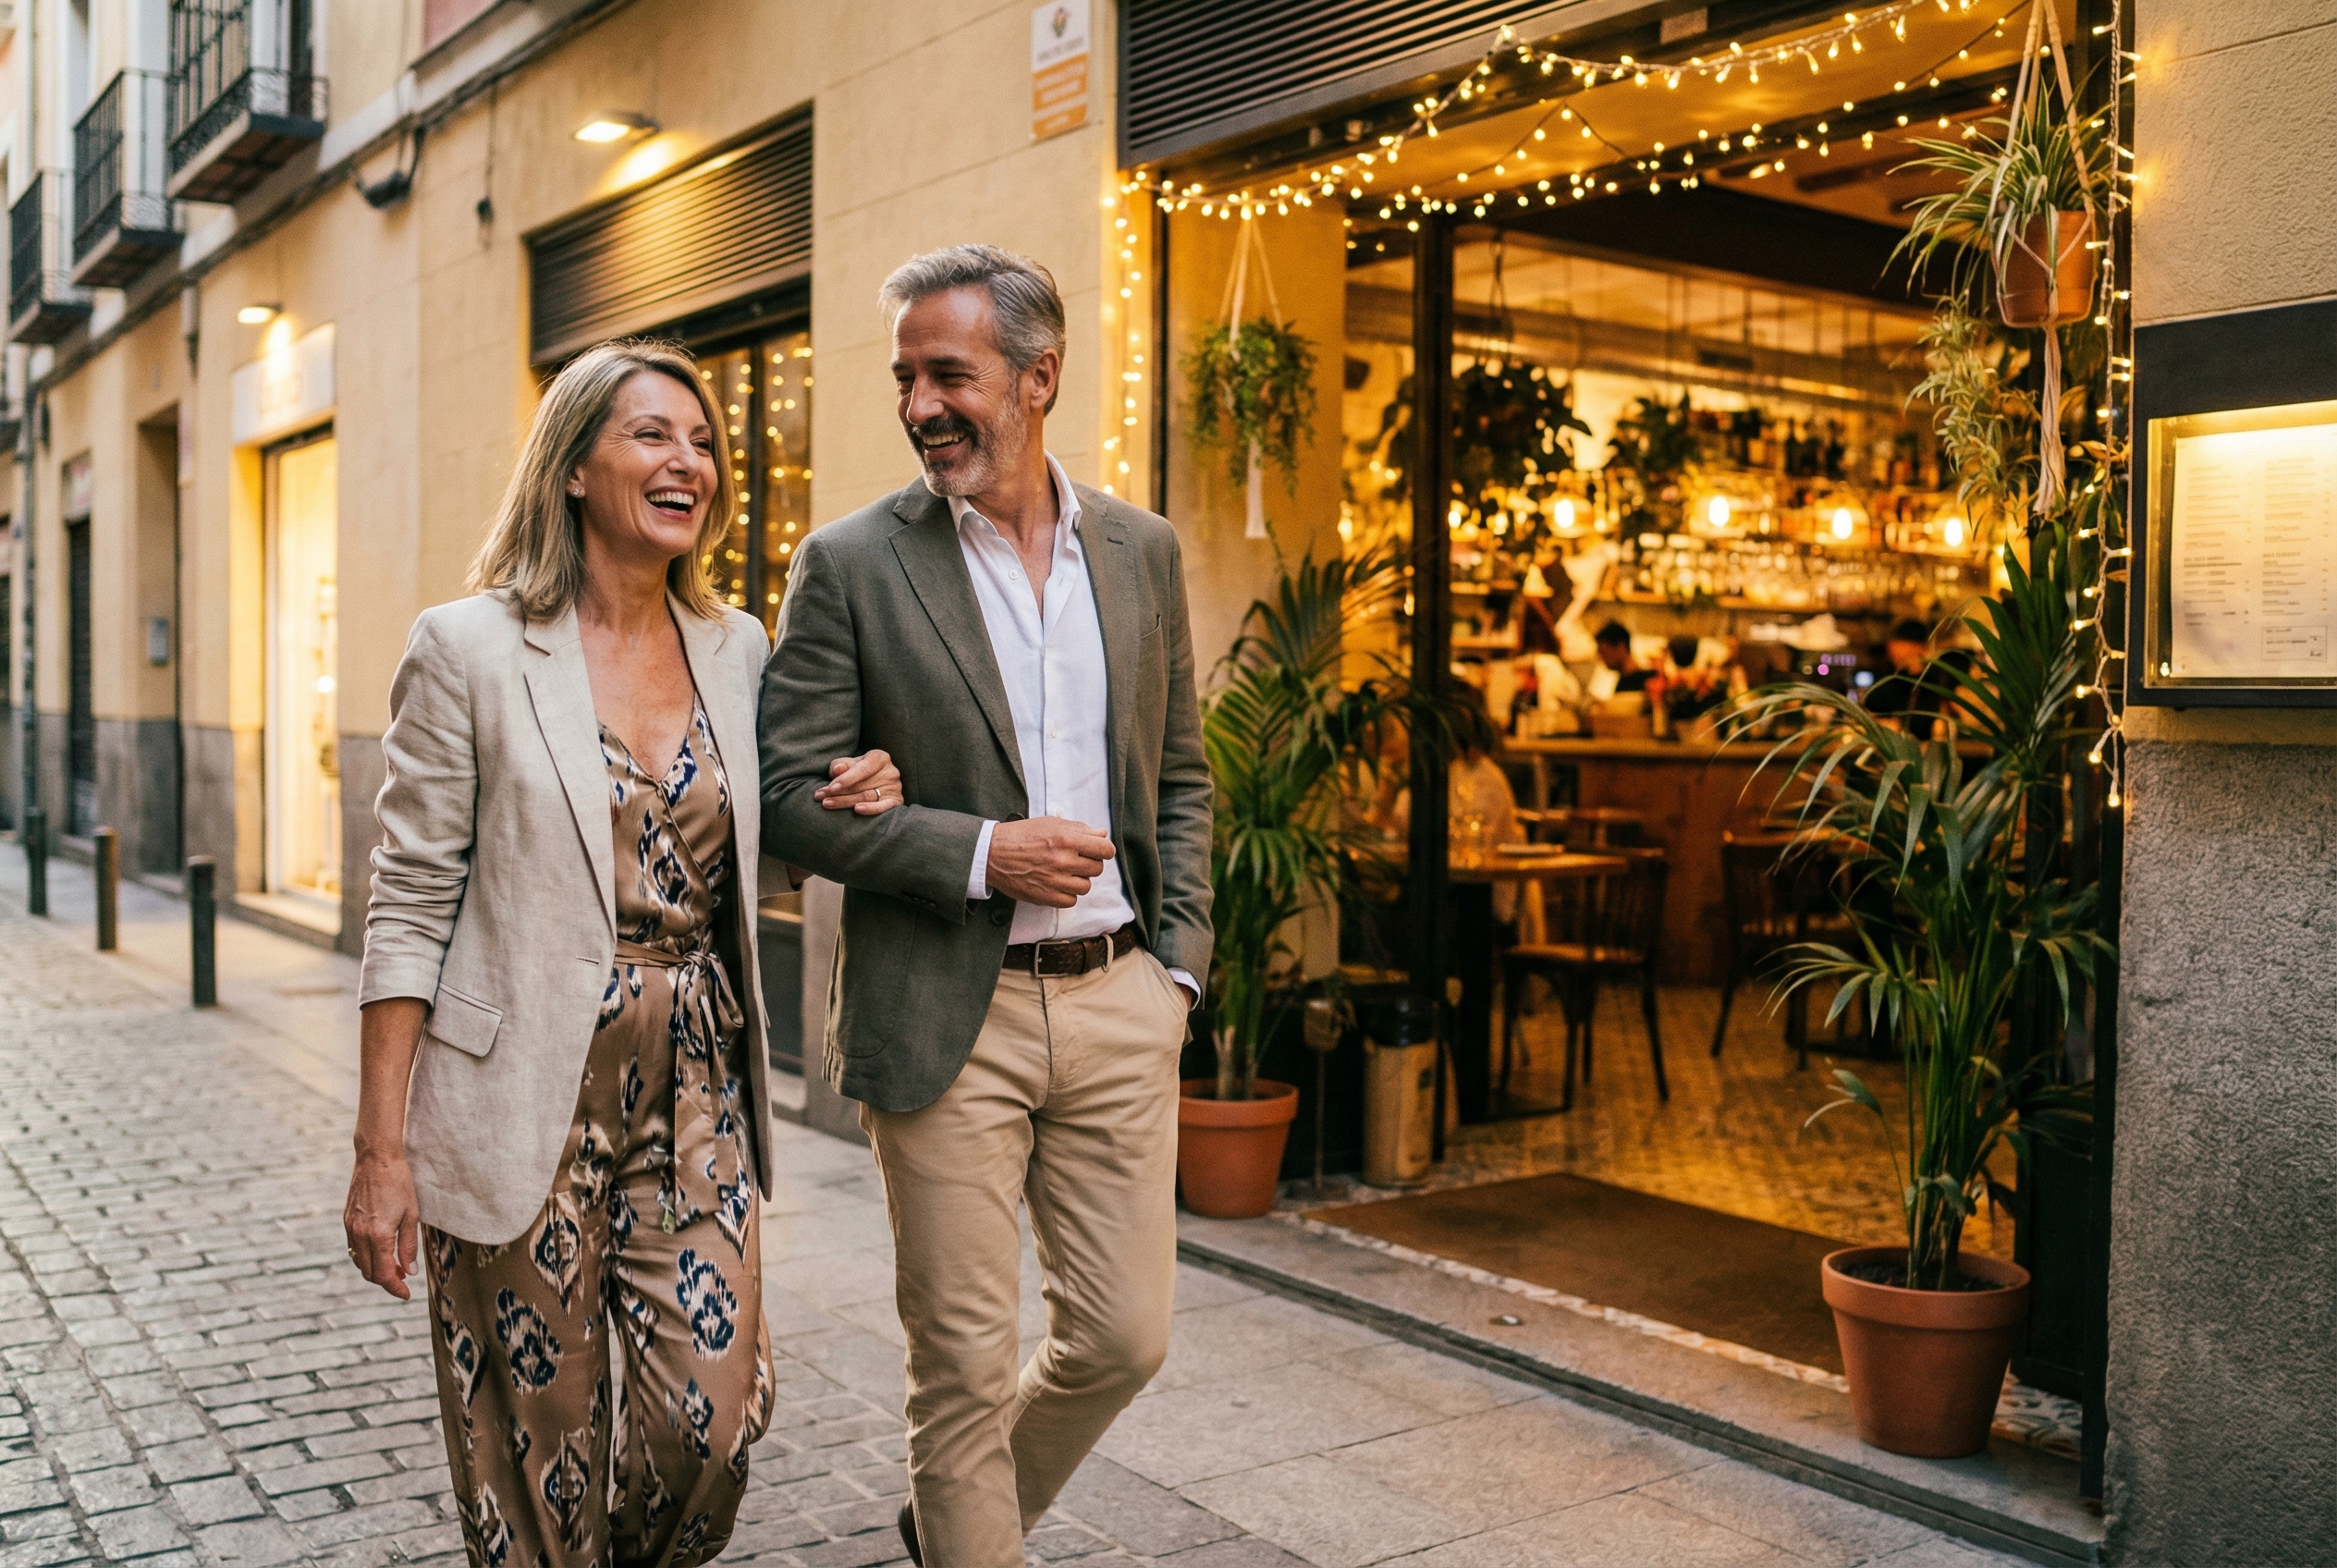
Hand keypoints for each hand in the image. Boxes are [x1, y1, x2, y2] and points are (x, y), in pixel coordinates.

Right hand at [343, 1148, 421, 1300]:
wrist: (377, 1159)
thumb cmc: (399, 1184)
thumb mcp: (411, 1215)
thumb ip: (408, 1246)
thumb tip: (410, 1271)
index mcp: (378, 1235)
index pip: (384, 1274)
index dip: (395, 1288)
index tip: (406, 1294)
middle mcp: (359, 1235)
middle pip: (369, 1272)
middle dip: (386, 1280)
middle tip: (404, 1278)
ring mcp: (350, 1228)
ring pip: (359, 1262)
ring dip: (375, 1269)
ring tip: (395, 1265)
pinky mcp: (346, 1220)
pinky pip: (353, 1248)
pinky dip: (366, 1256)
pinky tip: (380, 1250)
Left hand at [815, 749, 902, 814]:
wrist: (875, 781)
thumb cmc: (857, 771)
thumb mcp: (848, 764)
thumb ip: (840, 765)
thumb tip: (838, 770)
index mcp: (880, 757)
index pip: (863, 769)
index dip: (846, 779)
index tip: (830, 788)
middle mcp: (890, 771)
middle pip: (862, 785)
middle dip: (839, 792)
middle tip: (821, 797)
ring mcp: (895, 787)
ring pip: (867, 796)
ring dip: (845, 801)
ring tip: (827, 804)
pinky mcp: (896, 801)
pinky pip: (883, 807)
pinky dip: (871, 809)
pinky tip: (857, 810)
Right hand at [986, 817, 1113, 907]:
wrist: (993, 853)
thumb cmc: (1022, 835)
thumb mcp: (1051, 823)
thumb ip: (1079, 828)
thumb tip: (1102, 834)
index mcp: (1066, 839)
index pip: (1105, 849)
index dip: (1104, 850)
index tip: (1099, 851)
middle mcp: (1063, 860)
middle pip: (1097, 869)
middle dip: (1089, 864)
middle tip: (1076, 860)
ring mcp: (1055, 881)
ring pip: (1085, 886)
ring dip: (1078, 880)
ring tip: (1064, 872)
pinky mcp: (1046, 897)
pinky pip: (1071, 900)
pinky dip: (1067, 894)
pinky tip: (1057, 884)